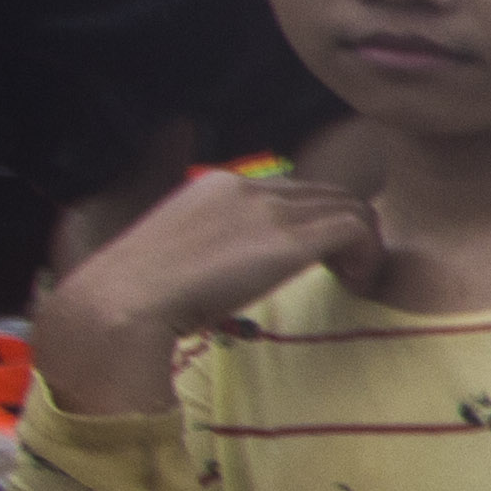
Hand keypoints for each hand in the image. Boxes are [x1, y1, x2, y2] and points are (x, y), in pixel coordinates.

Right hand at [32, 163, 383, 412]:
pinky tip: (353, 282)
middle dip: (346, 231)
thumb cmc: (141, 296)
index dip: (313, 224)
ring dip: (363, 244)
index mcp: (218, 186)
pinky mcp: (287, 239)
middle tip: (343, 271)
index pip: (292, 191)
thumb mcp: (178, 257)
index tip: (316, 261)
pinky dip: (368, 253)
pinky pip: (356, 227)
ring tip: (352, 279)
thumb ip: (211, 249)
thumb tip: (223, 269)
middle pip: (328, 194)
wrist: (122, 304)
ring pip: (350, 206)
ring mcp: (268, 211)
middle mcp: (247, 188)